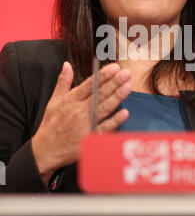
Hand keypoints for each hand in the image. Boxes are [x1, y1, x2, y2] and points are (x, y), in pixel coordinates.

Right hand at [31, 61, 130, 179]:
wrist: (46, 150)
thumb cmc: (51, 124)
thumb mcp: (54, 101)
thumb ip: (63, 82)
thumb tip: (66, 65)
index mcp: (71, 100)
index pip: (90, 84)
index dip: (103, 75)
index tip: (115, 67)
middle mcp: (79, 111)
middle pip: (99, 94)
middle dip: (114, 83)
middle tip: (126, 73)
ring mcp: (85, 125)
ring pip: (104, 108)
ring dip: (116, 97)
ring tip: (127, 86)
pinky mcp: (90, 138)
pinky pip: (104, 128)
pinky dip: (114, 121)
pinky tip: (124, 113)